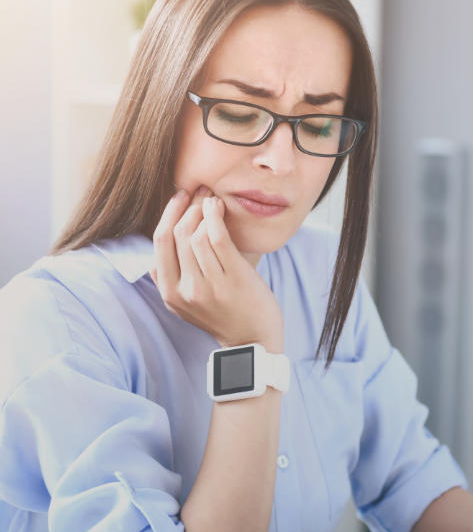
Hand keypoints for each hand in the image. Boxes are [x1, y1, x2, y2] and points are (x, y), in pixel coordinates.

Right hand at [151, 187, 283, 350]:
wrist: (253, 340)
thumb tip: (161, 242)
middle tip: (200, 191)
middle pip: (177, 234)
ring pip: (196, 234)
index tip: (179, 198)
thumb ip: (170, 277)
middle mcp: (185, 291)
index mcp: (170, 293)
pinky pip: (217, 237)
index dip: (168, 215)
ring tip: (213, 200)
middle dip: (187, 206)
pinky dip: (215, 216)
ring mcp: (209, 286)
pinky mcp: (233, 279)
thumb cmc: (223, 315)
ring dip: (204, 209)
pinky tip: (219, 208)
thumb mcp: (186, 303)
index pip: (160, 243)